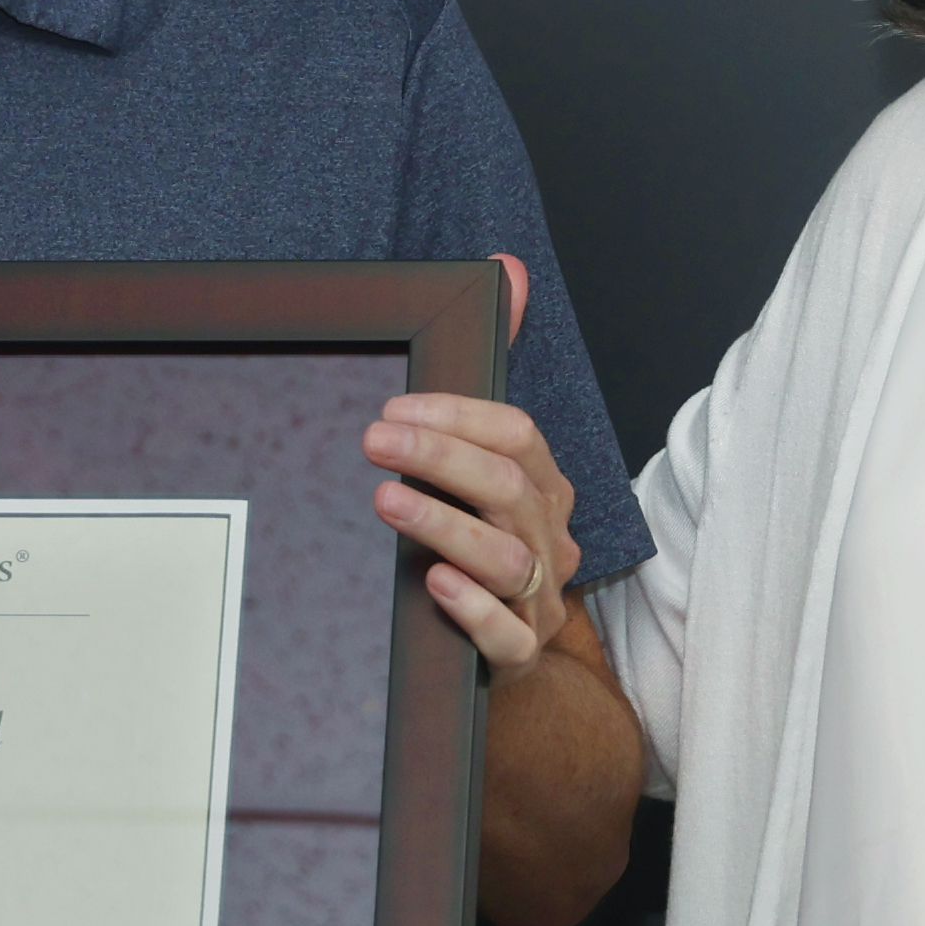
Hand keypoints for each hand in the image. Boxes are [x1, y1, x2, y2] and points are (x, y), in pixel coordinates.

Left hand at [369, 258, 574, 670]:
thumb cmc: (485, 543)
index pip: (518, 437)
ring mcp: (540, 599)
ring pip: (507, 558)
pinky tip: (435, 584)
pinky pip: (508, 637)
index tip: (393, 410)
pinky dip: (475, 609)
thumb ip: (483, 375)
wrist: (512, 656)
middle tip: (374, 442)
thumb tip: (505, 269)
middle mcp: (550, 537)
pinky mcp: (520, 654)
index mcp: (543, 487)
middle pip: (508, 488)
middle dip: (440, 458)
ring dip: (446, 525)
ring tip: (387, 502)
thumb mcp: (481, 463)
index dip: (457, 418)